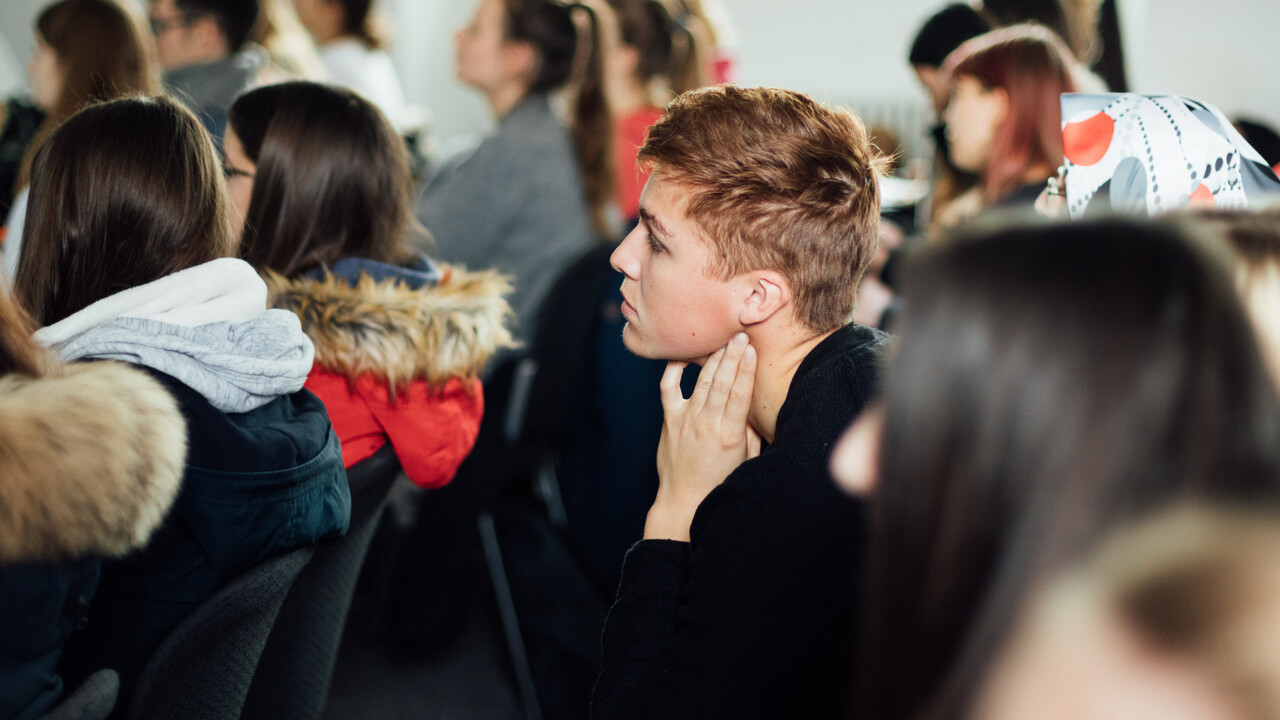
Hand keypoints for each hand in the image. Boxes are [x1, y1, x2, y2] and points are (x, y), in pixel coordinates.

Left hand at [645, 333, 758, 541]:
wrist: (683, 502)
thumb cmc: (719, 483)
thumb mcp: (745, 461)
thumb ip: (750, 432)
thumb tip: (754, 407)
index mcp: (729, 435)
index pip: (739, 395)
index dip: (746, 370)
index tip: (751, 349)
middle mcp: (705, 424)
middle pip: (721, 382)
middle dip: (731, 355)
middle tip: (739, 333)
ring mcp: (684, 420)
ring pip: (701, 381)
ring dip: (713, 358)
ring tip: (723, 340)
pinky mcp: (669, 420)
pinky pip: (669, 388)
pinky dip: (675, 369)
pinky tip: (685, 354)